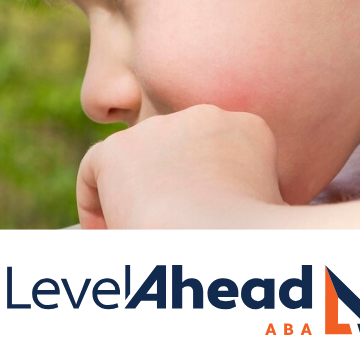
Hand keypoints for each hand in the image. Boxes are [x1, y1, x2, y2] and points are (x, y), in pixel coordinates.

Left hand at [76, 104, 286, 228]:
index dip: (202, 190)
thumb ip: (242, 202)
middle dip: (169, 189)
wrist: (218, 242)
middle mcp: (204, 118)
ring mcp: (158, 129)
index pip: (216, 154)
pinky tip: (107, 235)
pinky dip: (95, 203)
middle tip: (166, 232)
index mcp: (249, 131)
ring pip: (137, 162)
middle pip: (176, 152)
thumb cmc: (249, 242)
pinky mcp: (119, 149)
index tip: (197, 223)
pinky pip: (95, 169)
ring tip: (136, 237)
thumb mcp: (263, 213)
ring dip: (136, 197)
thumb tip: (218, 218)